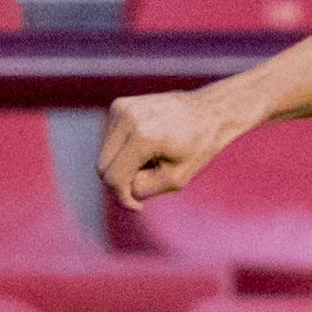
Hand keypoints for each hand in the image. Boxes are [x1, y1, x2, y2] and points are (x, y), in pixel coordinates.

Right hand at [98, 87, 251, 205]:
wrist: (209, 110)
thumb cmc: (199, 146)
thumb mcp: (177, 178)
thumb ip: (144, 188)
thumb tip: (119, 191)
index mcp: (143, 136)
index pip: (112, 177)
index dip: (123, 197)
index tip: (139, 206)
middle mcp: (126, 117)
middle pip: (103, 166)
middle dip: (122, 180)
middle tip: (152, 178)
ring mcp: (120, 108)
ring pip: (105, 155)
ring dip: (124, 164)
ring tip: (154, 157)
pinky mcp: (119, 105)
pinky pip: (110, 141)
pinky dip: (124, 150)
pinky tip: (149, 144)